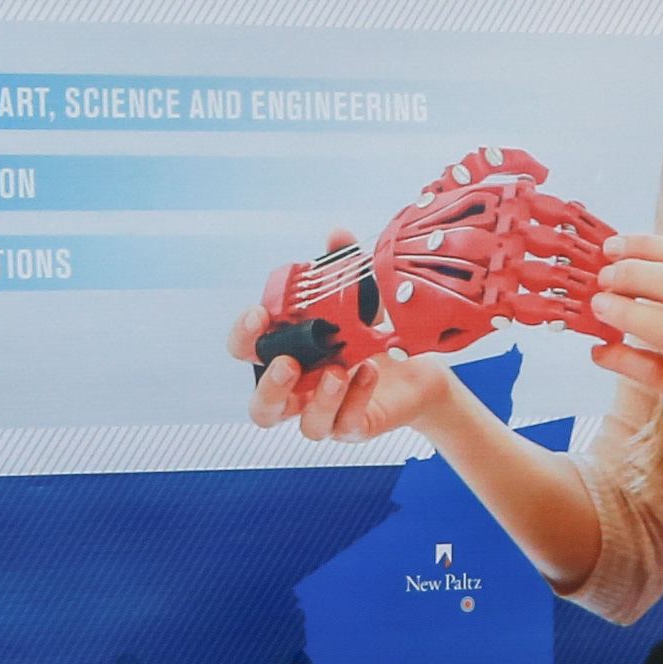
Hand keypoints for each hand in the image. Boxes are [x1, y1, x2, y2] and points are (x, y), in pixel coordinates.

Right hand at [235, 250, 460, 447]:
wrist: (418, 368)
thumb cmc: (374, 336)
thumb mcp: (360, 300)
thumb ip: (343, 269)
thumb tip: (337, 235)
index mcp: (287, 356)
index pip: (247, 353)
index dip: (244, 336)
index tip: (259, 314)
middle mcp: (299, 391)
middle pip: (262, 409)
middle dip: (270, 388)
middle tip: (288, 363)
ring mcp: (326, 414)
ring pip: (305, 426)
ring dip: (319, 399)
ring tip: (339, 370)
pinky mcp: (354, 428)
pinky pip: (346, 425)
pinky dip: (355, 399)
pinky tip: (370, 372)